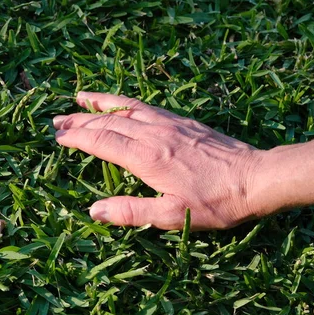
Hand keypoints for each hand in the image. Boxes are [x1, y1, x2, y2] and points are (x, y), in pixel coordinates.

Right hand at [53, 92, 266, 229]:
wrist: (256, 178)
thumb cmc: (216, 202)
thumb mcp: (173, 216)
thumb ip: (131, 211)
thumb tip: (94, 210)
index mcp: (147, 157)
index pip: (101, 142)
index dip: (77, 138)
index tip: (57, 137)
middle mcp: (154, 134)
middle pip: (108, 121)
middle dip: (80, 120)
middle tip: (57, 121)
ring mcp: (169, 123)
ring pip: (126, 107)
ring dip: (99, 104)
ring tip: (78, 98)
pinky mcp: (183, 120)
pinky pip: (146, 105)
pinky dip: (126, 101)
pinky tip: (121, 101)